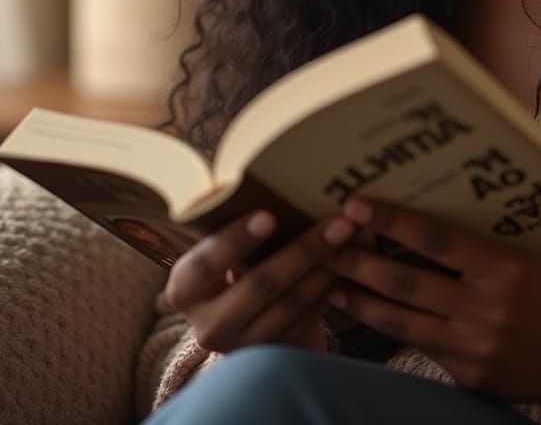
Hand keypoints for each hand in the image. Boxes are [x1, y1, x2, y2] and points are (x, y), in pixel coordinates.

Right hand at [163, 209, 357, 354]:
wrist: (249, 321)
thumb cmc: (234, 265)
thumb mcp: (218, 247)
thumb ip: (219, 217)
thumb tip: (227, 184)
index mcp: (185, 289)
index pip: (205, 264)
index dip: (235, 240)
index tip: (269, 216)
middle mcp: (209, 325)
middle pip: (260, 284)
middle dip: (305, 251)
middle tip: (340, 223)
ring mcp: (244, 347)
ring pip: (292, 304)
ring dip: (328, 269)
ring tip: (355, 238)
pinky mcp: (277, 356)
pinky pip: (311, 321)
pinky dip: (333, 289)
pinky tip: (355, 264)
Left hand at [323, 197, 540, 409]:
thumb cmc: (539, 294)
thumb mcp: (515, 260)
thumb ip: (470, 247)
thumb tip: (409, 219)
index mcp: (503, 268)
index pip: (437, 239)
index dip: (393, 221)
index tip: (356, 204)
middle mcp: (487, 308)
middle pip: (407, 282)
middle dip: (359, 261)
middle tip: (325, 242)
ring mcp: (474, 347)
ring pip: (400, 321)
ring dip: (359, 299)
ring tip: (328, 280)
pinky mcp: (465, 377)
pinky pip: (413, 347)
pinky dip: (382, 328)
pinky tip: (360, 312)